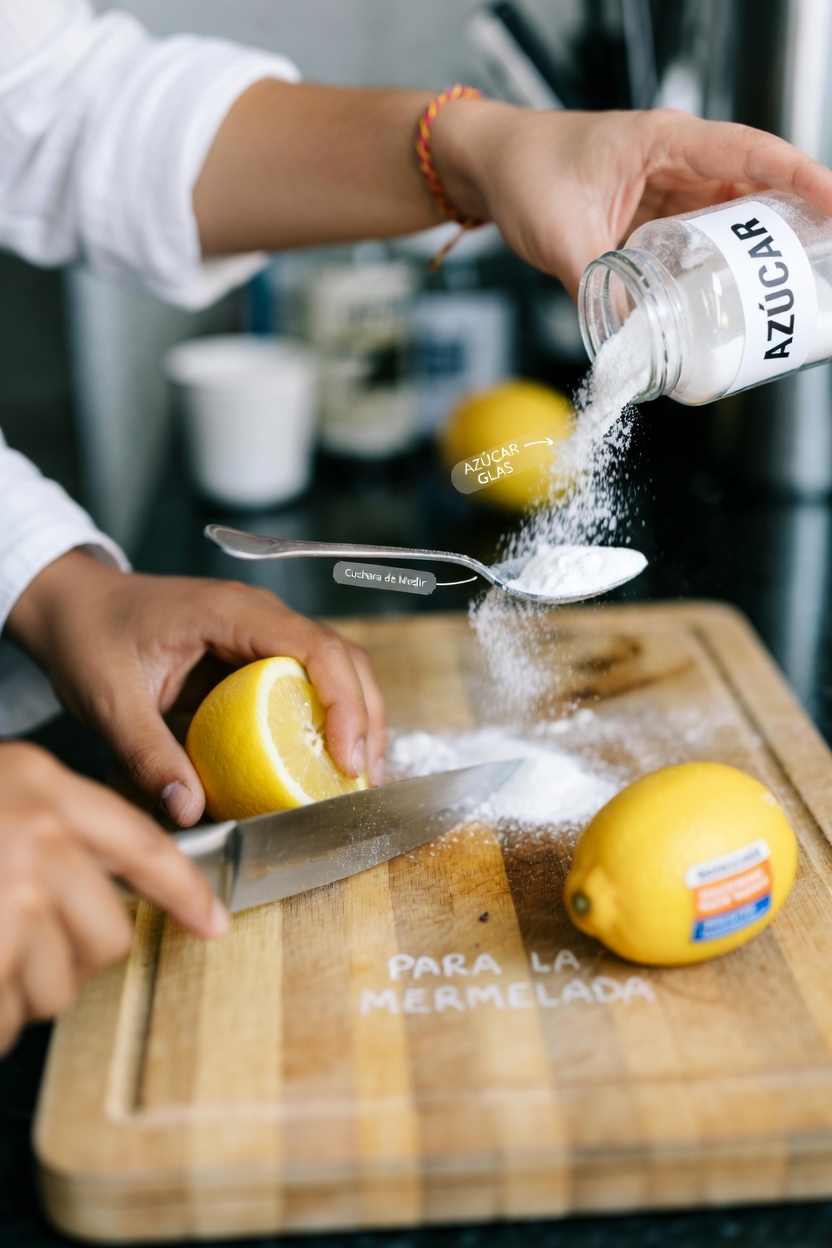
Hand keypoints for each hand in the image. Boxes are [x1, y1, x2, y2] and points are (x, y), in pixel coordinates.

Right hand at [0, 741, 225, 1054]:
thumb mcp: (1, 788)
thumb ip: (52, 828)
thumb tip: (104, 891)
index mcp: (44, 787)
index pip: (143, 844)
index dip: (187, 890)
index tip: (214, 923)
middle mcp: (36, 837)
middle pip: (109, 935)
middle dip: (78, 959)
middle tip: (31, 950)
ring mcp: (7, 894)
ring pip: (59, 984)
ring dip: (25, 990)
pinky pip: (7, 1014)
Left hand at [7, 551, 386, 825]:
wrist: (74, 607)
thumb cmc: (90, 638)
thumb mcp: (109, 700)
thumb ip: (148, 755)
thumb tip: (189, 811)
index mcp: (230, 612)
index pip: (314, 647)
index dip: (344, 701)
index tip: (345, 758)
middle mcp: (259, 615)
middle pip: (342, 657)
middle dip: (365, 717)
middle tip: (362, 779)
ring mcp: (262, 632)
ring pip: (336, 667)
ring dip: (356, 718)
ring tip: (356, 776)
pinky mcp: (256, 653)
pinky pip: (308, 680)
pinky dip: (328, 718)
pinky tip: (324, 760)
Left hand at [433, 104, 831, 297]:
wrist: (487, 167)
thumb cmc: (521, 172)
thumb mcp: (558, 235)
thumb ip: (594, 290)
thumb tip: (624, 349)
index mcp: (663, 142)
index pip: (751, 154)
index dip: (802, 180)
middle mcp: (675, 159)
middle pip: (754, 187)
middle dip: (791, 225)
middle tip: (818, 267)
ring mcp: (667, 186)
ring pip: (730, 215)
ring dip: (757, 249)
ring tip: (785, 287)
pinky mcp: (653, 214)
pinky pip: (699, 236)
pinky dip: (717, 262)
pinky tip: (729, 292)